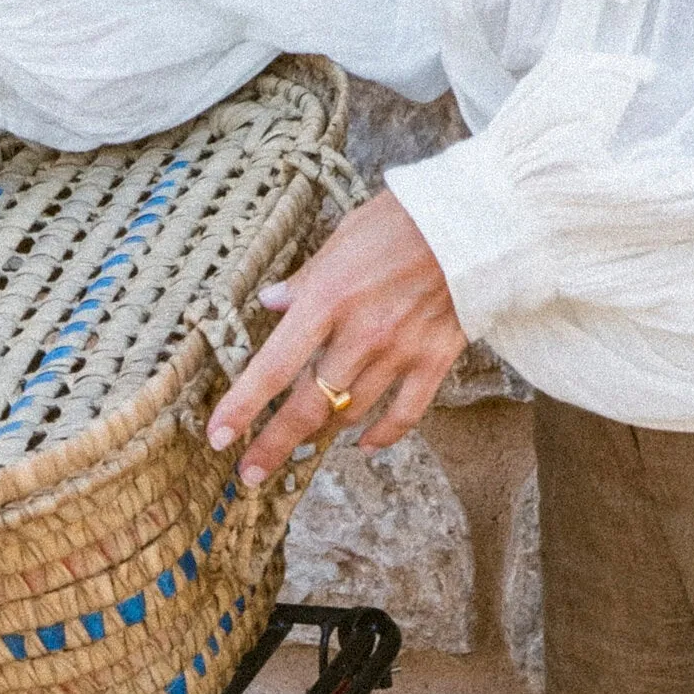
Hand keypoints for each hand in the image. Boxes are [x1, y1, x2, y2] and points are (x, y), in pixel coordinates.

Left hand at [206, 193, 466, 489]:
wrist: (475, 221)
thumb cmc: (403, 220)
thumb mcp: (341, 238)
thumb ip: (306, 279)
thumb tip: (272, 302)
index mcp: (327, 300)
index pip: (274, 367)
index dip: (242, 407)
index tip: (218, 437)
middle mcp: (360, 334)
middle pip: (308, 407)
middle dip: (274, 445)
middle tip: (250, 473)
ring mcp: (399, 352)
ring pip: (350, 414)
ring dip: (321, 435)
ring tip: (301, 445)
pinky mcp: (434, 361)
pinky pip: (404, 415)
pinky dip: (381, 436)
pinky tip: (363, 446)